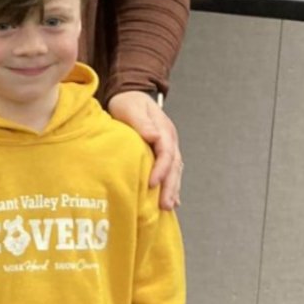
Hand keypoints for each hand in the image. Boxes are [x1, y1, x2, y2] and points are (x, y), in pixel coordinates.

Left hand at [107, 91, 182, 209]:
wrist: (131, 95)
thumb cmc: (129, 102)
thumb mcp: (132, 108)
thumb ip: (142, 122)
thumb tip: (155, 136)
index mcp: (164, 130)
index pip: (166, 153)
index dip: (161, 169)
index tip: (152, 183)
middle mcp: (170, 140)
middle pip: (174, 166)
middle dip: (170, 186)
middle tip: (165, 205)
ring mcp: (169, 147)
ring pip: (175, 171)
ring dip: (172, 189)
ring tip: (168, 207)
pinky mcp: (162, 154)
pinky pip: (170, 172)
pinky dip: (171, 186)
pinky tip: (171, 201)